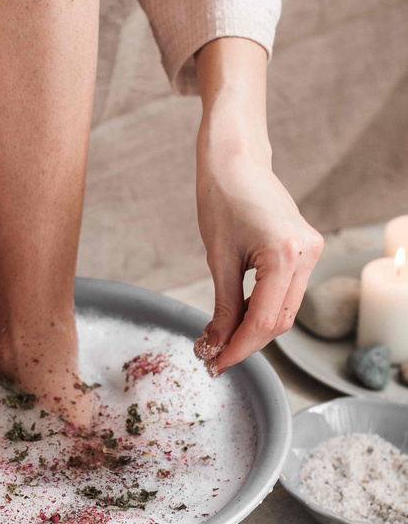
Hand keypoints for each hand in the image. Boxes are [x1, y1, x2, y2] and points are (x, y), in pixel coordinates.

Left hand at [195, 125, 322, 375]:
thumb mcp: (218, 259)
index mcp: (285, 254)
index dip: (239, 348)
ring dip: (254, 328)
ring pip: (286, 309)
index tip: (215, 363)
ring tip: (218, 338)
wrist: (235, 159)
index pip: (265, 321)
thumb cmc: (221, 199)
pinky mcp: (305, 248)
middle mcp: (307, 253)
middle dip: (246, 343)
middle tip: (212, 356)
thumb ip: (224, 307)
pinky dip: (262, 308)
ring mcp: (311, 250)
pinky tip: (236, 316)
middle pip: (280, 321)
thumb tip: (217, 345)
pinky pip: (287, 291)